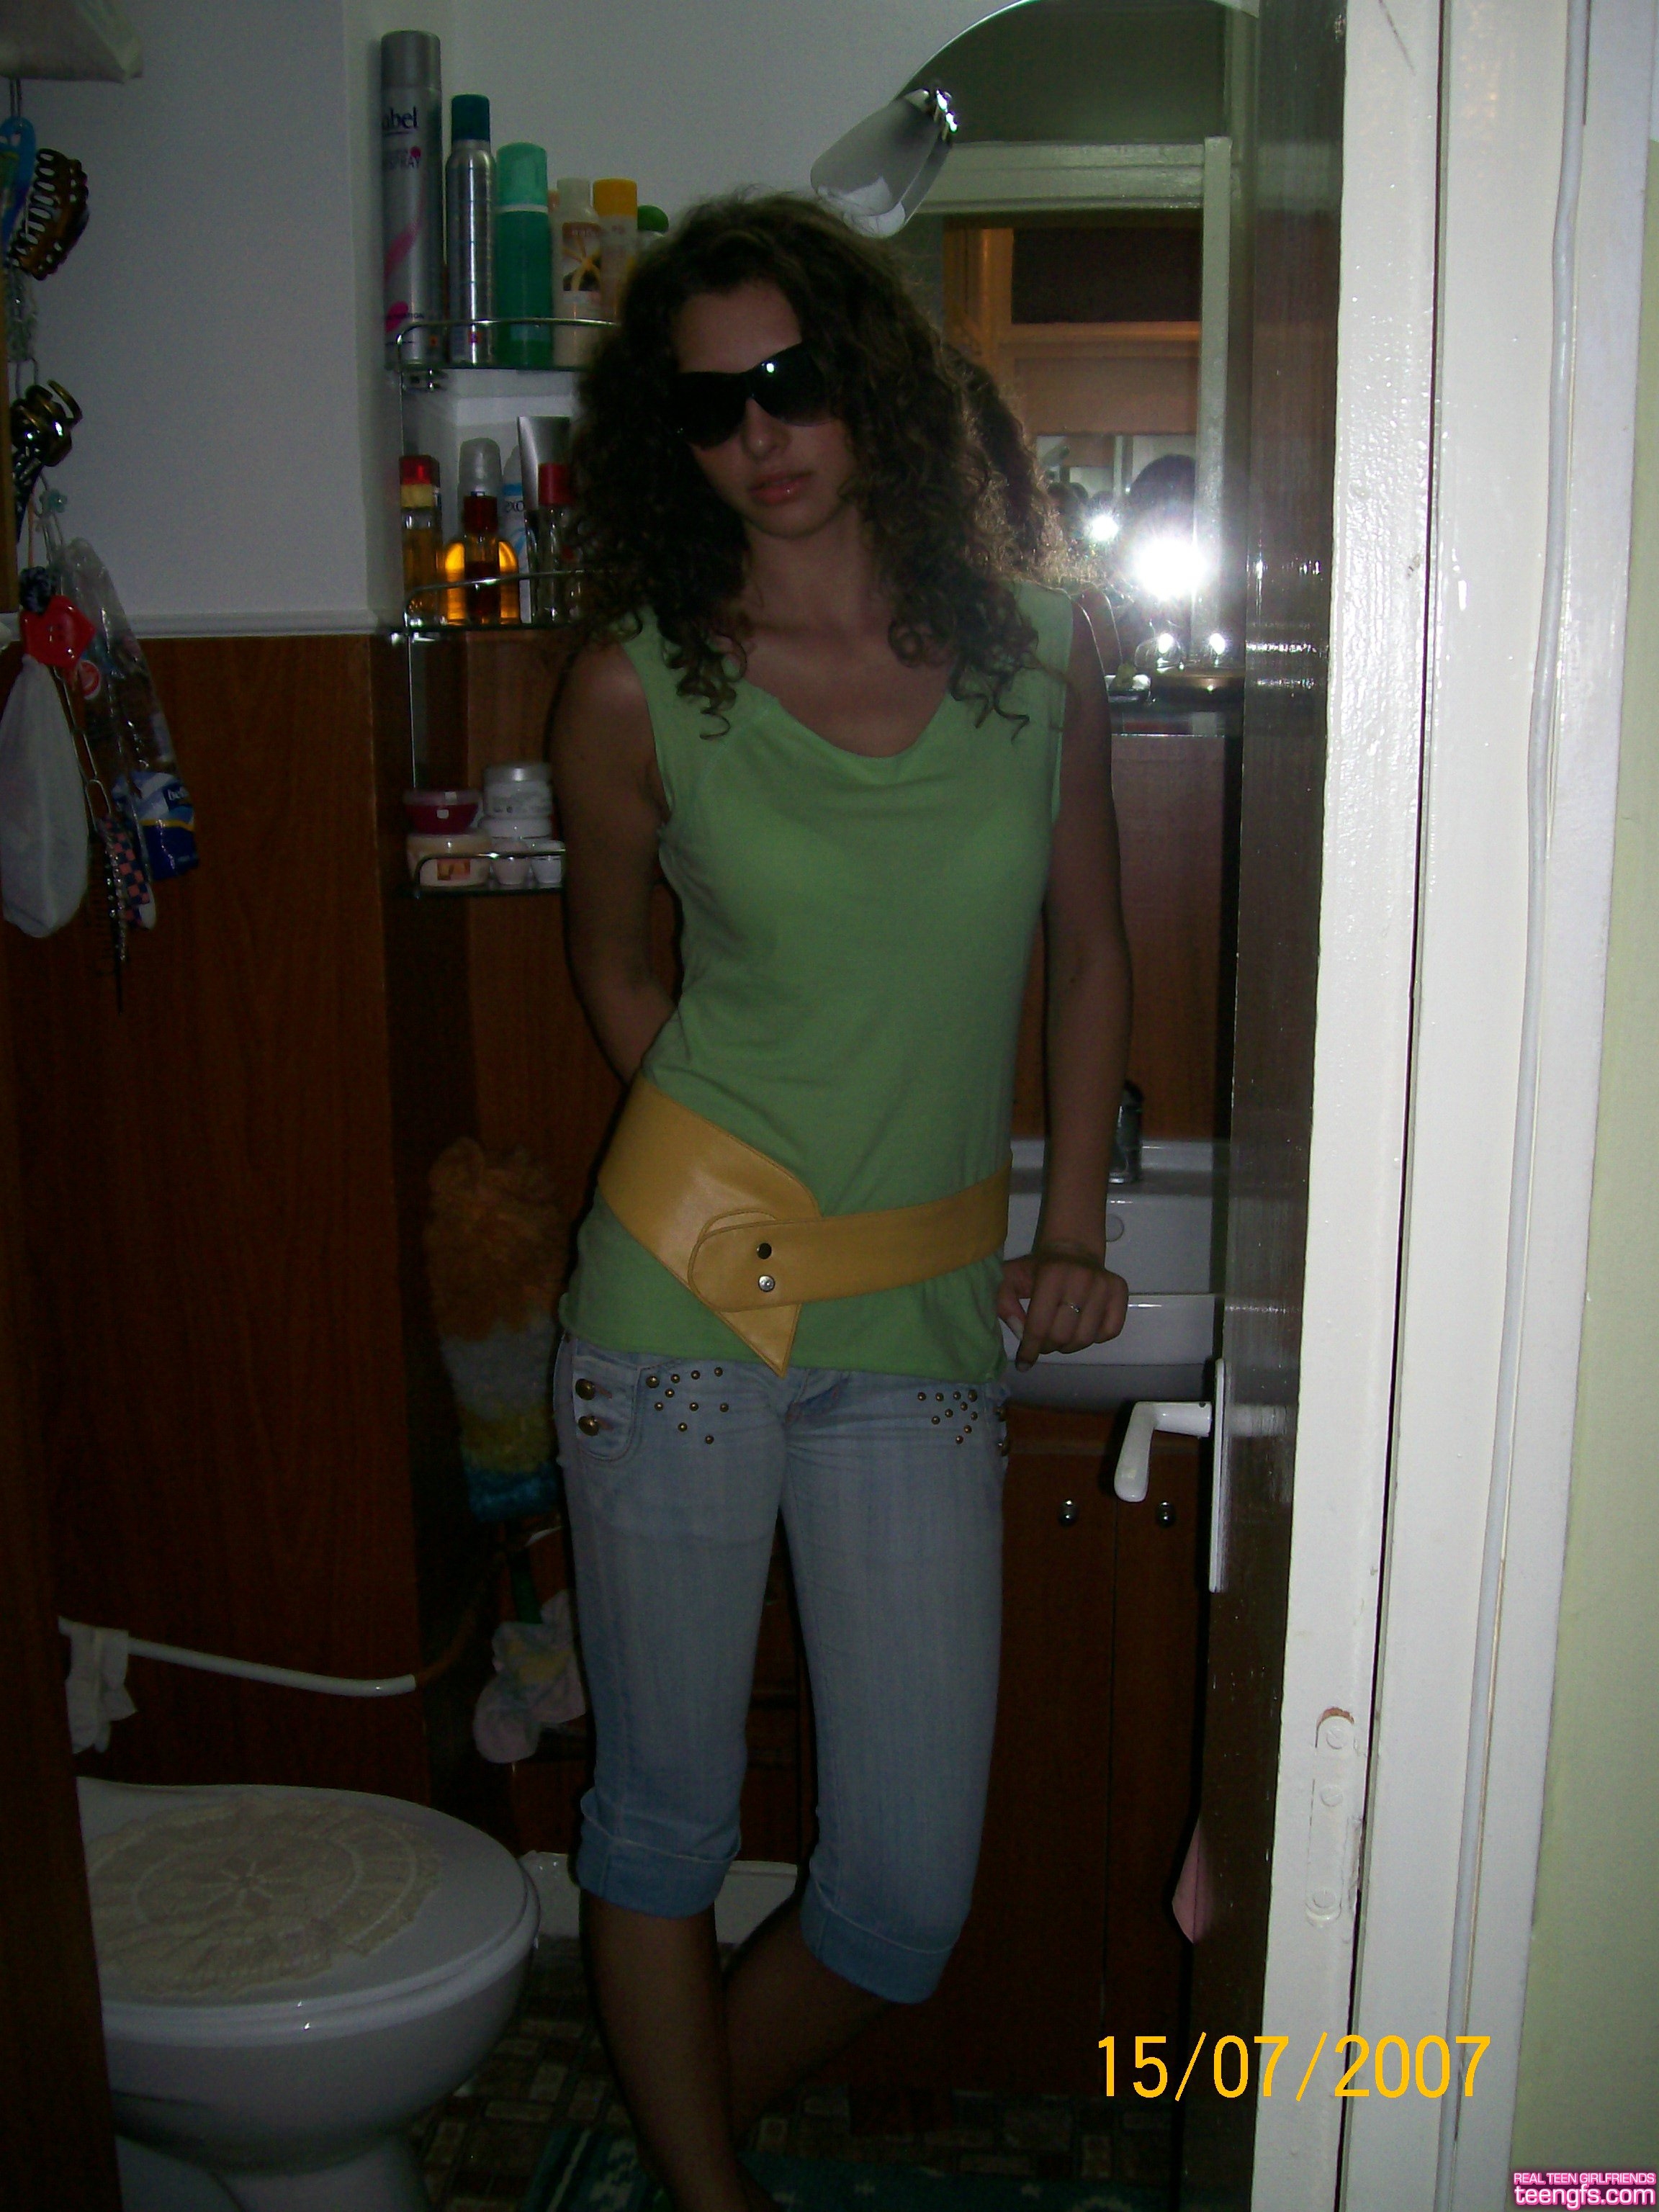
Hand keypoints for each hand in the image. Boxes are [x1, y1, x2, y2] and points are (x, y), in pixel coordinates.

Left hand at [996, 1240, 1128, 1370]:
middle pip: (1062, 1335)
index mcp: (1051, 1274)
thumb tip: (1020, 1333)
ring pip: (1085, 1338)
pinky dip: (1094, 1339)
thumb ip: (1004, 1302)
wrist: (1072, 1249)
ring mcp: (1103, 1285)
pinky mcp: (1119, 1291)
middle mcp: (1081, 1279)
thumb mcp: (1011, 1278)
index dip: (1030, 1348)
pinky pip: (1109, 1331)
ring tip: (1059, 1338)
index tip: (1024, 1363)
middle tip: (1042, 1343)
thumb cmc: (1039, 1269)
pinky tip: (1081, 1329)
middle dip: (1047, 1347)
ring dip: (1069, 1346)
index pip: (1039, 1324)